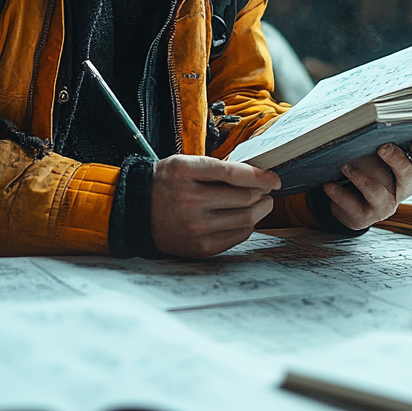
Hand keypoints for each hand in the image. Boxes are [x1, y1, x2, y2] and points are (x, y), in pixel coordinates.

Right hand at [151, 155, 280, 257]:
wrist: (137, 212)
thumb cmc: (166, 183)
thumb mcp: (184, 163)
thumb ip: (217, 167)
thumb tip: (257, 175)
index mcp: (184, 172)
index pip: (233, 174)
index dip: (260, 176)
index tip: (274, 178)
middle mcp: (189, 200)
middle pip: (245, 198)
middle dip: (263, 193)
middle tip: (267, 190)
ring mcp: (194, 227)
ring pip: (246, 219)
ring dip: (260, 209)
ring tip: (260, 203)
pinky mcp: (199, 247)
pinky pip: (237, 236)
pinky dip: (247, 225)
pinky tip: (244, 217)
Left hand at [323, 137, 411, 230]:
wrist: (352, 203)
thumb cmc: (370, 169)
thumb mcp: (379, 155)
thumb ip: (381, 141)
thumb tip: (366, 122)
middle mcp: (403, 189)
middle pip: (409, 176)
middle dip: (397, 161)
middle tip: (382, 147)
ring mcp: (386, 205)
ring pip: (380, 194)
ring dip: (362, 179)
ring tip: (345, 166)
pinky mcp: (365, 216)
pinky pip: (353, 205)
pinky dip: (339, 193)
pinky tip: (328, 184)